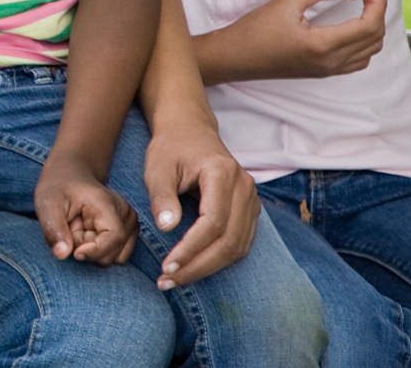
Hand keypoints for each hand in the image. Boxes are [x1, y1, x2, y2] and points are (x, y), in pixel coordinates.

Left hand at [35, 150, 137, 264]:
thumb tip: (62, 255)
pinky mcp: (129, 231)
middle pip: (111, 253)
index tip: (74, 252)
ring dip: (92, 250)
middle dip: (86, 248)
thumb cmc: (58, 187)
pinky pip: (116, 255)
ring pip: (114, 257)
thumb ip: (53, 230)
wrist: (71, 173)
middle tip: (72, 226)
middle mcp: (126, 213)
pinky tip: (88, 232)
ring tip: (80, 228)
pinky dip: (99, 249)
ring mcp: (130, 222)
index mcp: (107, 203)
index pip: (113, 237)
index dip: (94, 251)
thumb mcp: (47, 204)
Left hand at [141, 116, 259, 287]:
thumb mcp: (157, 166)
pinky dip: (219, 260)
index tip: (167, 266)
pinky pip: (240, 243)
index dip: (191, 248)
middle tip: (168, 280)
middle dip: (199, 266)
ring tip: (177, 279)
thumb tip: (167, 228)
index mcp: (223, 173)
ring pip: (238, 247)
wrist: (190, 130)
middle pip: (230, 241)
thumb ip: (161, 196)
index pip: (213, 222)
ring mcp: (252, 200)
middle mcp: (245, 188)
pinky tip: (194, 267)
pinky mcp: (250, 210)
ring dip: (208, 267)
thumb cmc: (171, 147)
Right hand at [195, 0, 385, 82]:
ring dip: (373, 28)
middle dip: (378, 11)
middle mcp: (331, 62)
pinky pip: (358, 61)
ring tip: (364, 6)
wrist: (235, 57)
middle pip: (374, 39)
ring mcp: (329, 70)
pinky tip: (353, 28)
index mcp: (323, 45)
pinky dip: (365, 44)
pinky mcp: (323, 72)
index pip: (368, 26)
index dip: (376, 4)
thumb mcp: (285, 3)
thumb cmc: (254, 30)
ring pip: (370, 52)